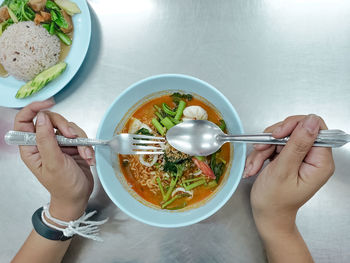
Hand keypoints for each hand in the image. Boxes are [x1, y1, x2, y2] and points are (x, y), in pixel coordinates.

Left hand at [14, 99, 95, 221]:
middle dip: (64, 127)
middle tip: (72, 137)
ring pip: (67, 126)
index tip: (48, 103)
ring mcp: (59, 144)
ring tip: (84, 153)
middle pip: (50, 119)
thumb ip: (46, 139)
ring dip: (79, 139)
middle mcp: (43, 143)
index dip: (34, 108)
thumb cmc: (63, 186)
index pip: (24, 120)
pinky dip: (86, 145)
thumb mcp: (53, 163)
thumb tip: (41, 117)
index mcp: (31, 147)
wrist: (79, 197)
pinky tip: (87, 157)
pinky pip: (79, 135)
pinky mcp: (72, 145)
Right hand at [244, 114, 334, 235]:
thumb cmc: (274, 201)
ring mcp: (300, 157)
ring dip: (263, 149)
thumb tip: (311, 121)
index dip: (294, 126)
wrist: (267, 215)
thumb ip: (297, 144)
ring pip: (280, 137)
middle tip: (261, 150)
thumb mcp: (283, 170)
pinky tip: (256, 166)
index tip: (276, 135)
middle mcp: (313, 157)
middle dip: (272, 140)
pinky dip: (261, 153)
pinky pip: (273, 144)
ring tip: (256, 165)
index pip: (315, 127)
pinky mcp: (289, 157)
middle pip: (295, 129)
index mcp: (320, 162)